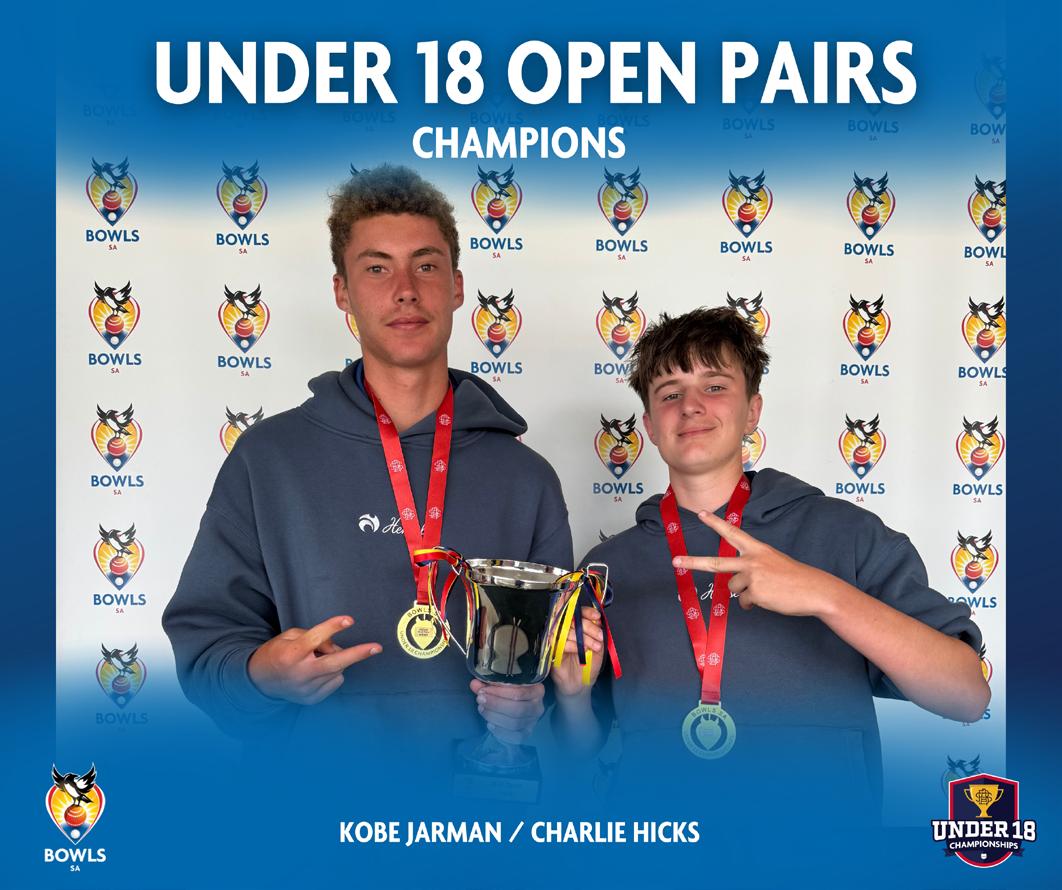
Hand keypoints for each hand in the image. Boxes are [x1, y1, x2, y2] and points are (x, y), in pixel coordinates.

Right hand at [248, 615, 381, 704]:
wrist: (261, 681)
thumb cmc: (278, 652)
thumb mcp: (291, 636)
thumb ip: (315, 637)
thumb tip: (338, 648)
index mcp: (291, 654)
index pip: (315, 638)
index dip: (333, 627)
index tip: (349, 620)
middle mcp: (299, 673)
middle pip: (334, 663)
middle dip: (357, 654)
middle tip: (376, 648)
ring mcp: (305, 689)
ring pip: (336, 671)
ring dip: (336, 661)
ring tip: (317, 659)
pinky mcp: (311, 699)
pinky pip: (335, 682)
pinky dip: (333, 674)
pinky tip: (317, 671)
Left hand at [470, 679, 544, 744]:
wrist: (517, 704)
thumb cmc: (509, 690)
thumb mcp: (501, 684)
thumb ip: (488, 683)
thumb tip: (474, 684)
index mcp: (536, 690)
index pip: (519, 692)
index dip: (499, 692)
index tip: (482, 691)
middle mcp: (538, 707)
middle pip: (517, 709)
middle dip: (495, 705)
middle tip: (480, 700)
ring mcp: (533, 722)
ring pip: (515, 724)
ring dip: (494, 717)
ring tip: (482, 709)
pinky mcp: (527, 734)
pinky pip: (515, 737)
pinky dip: (500, 732)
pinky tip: (490, 724)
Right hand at [551, 606, 604, 697]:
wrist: (581, 683)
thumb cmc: (588, 662)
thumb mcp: (597, 644)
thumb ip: (596, 630)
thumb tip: (596, 617)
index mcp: (574, 626)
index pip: (577, 611)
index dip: (586, 611)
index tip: (596, 616)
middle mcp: (563, 629)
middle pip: (572, 619)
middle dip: (589, 626)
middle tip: (599, 637)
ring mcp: (556, 639)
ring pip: (566, 629)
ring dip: (584, 637)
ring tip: (595, 646)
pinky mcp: (550, 650)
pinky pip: (560, 642)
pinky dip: (573, 645)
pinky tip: (582, 651)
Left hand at [671, 511, 835, 617]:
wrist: (815, 590)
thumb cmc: (795, 578)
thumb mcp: (773, 564)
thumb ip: (752, 570)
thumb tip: (740, 591)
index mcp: (757, 549)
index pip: (732, 532)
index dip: (715, 523)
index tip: (699, 513)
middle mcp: (751, 560)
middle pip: (715, 563)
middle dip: (693, 562)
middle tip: (675, 562)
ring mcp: (752, 577)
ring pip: (734, 588)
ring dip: (746, 593)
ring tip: (767, 591)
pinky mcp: (755, 594)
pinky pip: (745, 602)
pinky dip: (755, 604)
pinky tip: (771, 599)